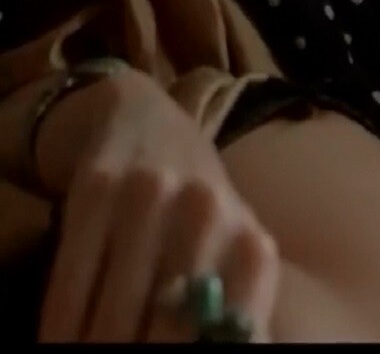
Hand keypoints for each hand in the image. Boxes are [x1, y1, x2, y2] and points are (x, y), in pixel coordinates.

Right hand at [36, 68, 278, 341]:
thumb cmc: (196, 205)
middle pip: (169, 321)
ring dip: (93, 343)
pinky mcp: (98, 186)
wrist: (147, 123)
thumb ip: (230, 299)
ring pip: (115, 304)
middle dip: (136, 352)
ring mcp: (151, 196)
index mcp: (249, 243)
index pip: (227, 326)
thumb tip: (226, 347)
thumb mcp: (227, 246)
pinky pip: (73, 273)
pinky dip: (62, 317)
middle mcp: (208, 215)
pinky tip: (57, 339)